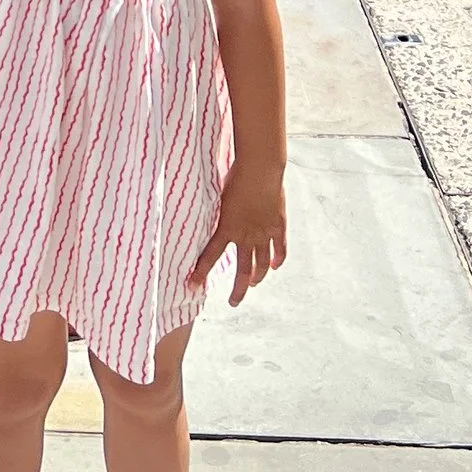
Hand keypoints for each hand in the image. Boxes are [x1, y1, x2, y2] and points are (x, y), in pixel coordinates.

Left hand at [191, 164, 285, 305]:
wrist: (260, 169)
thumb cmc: (234, 175)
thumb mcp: (215, 193)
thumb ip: (210, 209)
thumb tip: (194, 209)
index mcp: (227, 228)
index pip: (209, 256)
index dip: (200, 273)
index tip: (192, 286)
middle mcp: (246, 236)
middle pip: (242, 271)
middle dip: (237, 290)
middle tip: (233, 302)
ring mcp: (264, 233)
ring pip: (262, 264)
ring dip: (257, 277)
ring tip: (253, 283)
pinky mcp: (277, 225)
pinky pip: (279, 248)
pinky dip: (278, 258)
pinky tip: (275, 266)